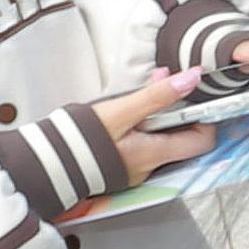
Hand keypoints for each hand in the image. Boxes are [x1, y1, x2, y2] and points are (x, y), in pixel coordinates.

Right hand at [86, 71, 221, 182]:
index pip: (202, 142)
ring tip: (141, 93)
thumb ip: (157, 95)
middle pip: (180, 138)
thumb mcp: (121, 110)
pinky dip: (139, 127)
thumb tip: (191, 79)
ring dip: (155, 115)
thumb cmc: (79, 140)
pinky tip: (125, 111)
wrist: (43, 163)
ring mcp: (133, 170)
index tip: (196, 99)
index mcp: (153, 154)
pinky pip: (140, 145)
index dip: (205, 119)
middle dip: (175, 110)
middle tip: (164, 85)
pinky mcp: (119, 167)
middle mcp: (148, 167)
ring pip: (158, 139)